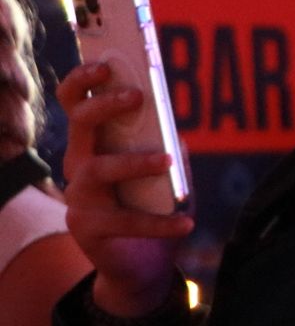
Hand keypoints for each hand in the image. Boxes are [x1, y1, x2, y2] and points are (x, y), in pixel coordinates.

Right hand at [55, 63, 191, 314]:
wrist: (141, 263)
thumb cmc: (151, 207)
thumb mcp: (162, 174)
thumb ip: (165, 148)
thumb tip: (173, 130)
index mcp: (93, 144)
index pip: (75, 102)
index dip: (84, 79)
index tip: (107, 62)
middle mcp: (78, 165)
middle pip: (80, 123)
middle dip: (104, 105)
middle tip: (136, 96)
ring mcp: (78, 197)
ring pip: (99, 169)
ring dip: (134, 161)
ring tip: (166, 161)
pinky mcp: (87, 228)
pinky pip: (125, 221)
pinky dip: (160, 222)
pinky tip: (187, 222)